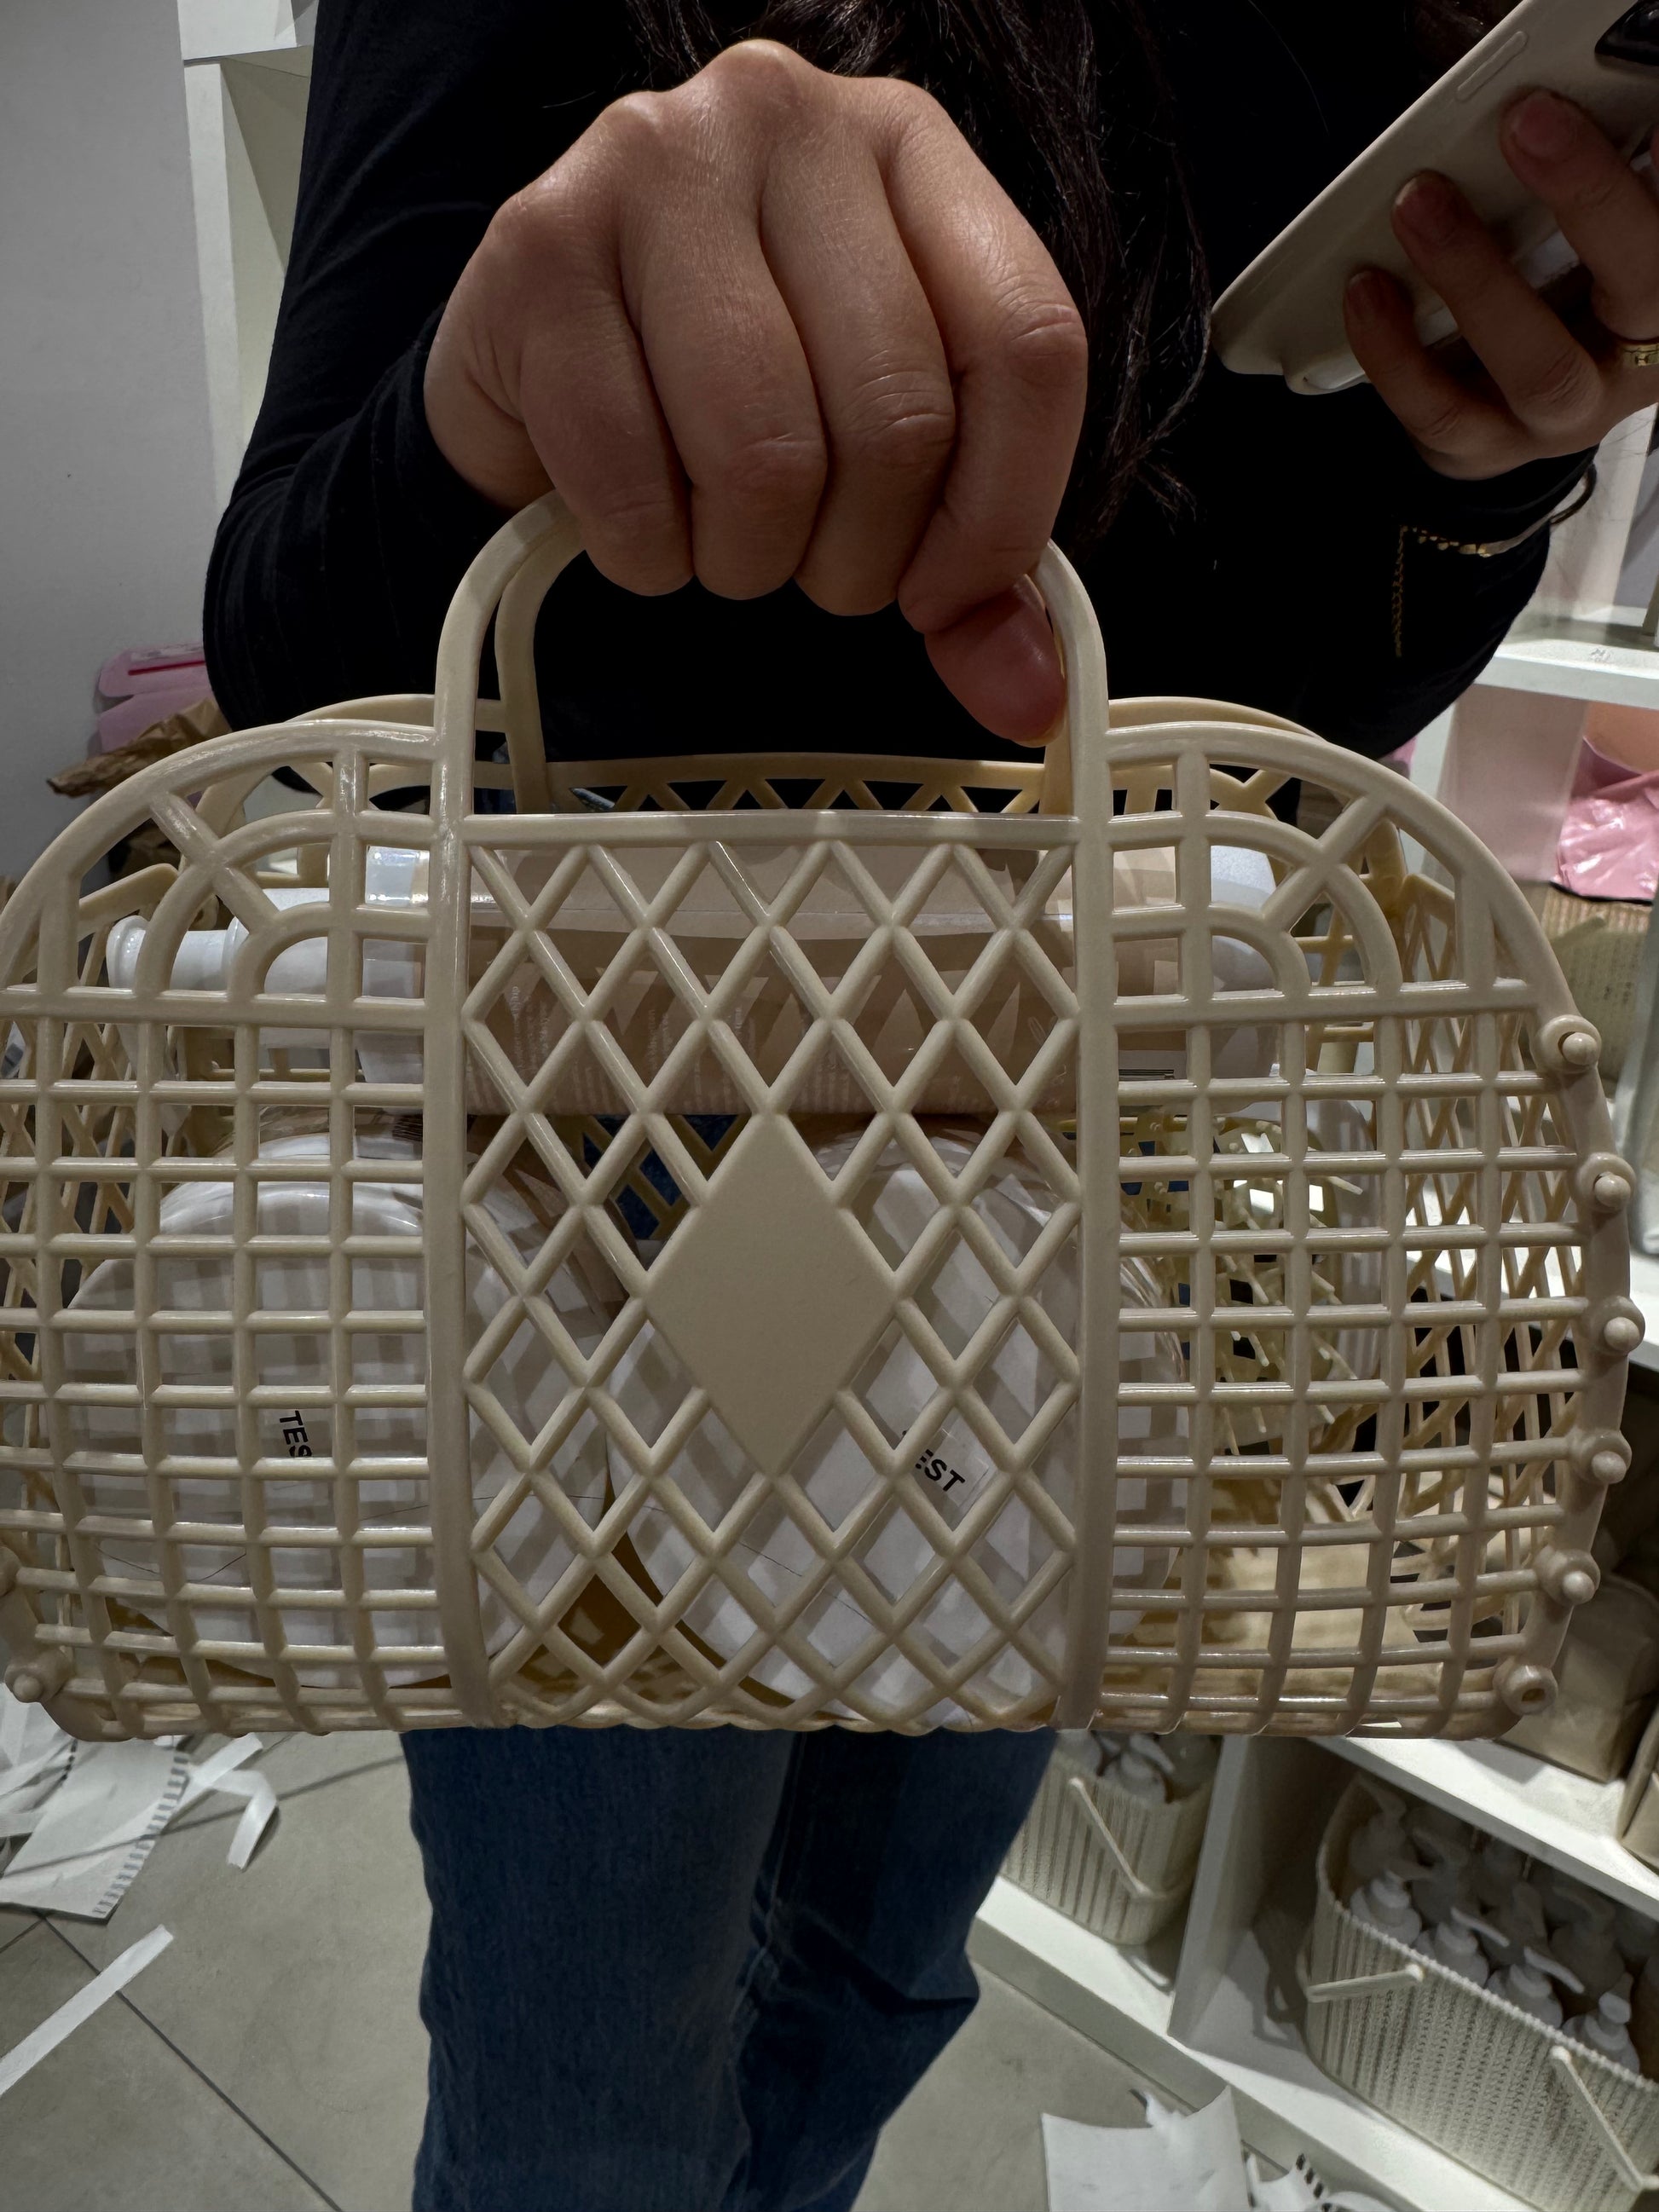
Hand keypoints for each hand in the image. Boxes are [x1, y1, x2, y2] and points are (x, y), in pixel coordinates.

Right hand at [424, 41, 1086, 742]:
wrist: (525, 365)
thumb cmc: (719, 392)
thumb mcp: (874, 448)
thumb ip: (970, 568)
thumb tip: (1028, 694)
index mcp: (907, 148)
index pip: (1026, 342)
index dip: (1001, 512)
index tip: (945, 592)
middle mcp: (786, 119)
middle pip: (897, 413)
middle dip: (857, 554)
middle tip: (810, 561)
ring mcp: (651, 167)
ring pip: (768, 454)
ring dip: (748, 557)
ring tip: (720, 535)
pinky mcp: (537, 248)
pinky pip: (632, 480)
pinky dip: (645, 553)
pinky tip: (638, 519)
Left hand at [1343, 89, 1658, 480]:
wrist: (1536, 392)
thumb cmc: (1572, 294)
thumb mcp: (1596, 234)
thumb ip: (1589, 185)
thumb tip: (1560, 110)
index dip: (1655, 181)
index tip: (1650, 115)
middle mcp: (1623, 369)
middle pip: (1632, 287)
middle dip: (1582, 198)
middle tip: (1526, 126)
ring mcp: (1553, 419)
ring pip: (1533, 368)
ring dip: (1472, 278)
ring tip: (1420, 206)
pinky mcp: (1485, 447)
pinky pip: (1439, 414)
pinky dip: (1395, 353)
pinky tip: (1367, 290)